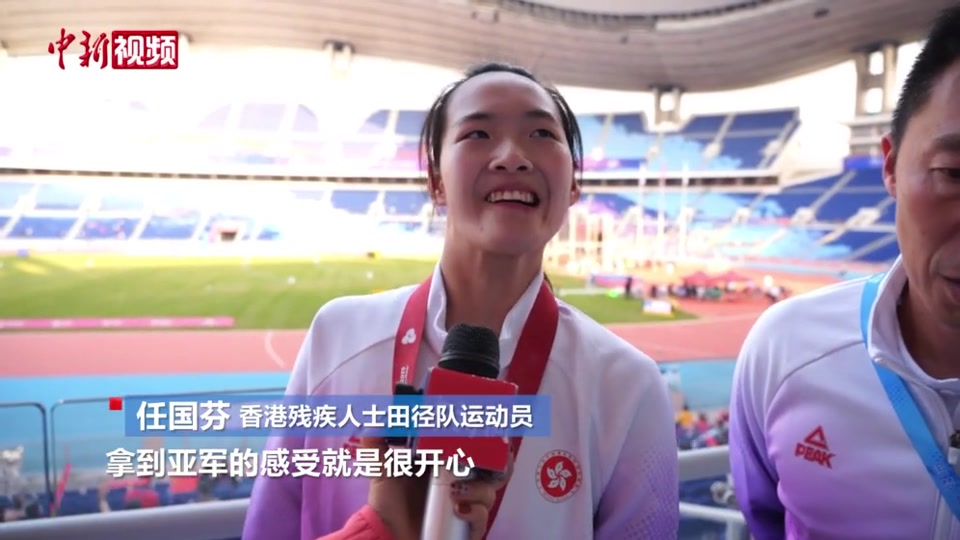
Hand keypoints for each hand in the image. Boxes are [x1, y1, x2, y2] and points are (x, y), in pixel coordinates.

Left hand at [363, 438, 513, 539]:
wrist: (386, 533)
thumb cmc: (387, 500)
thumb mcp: (382, 466)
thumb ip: (378, 440)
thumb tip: (378, 418)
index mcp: (447, 464)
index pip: (475, 449)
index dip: (485, 442)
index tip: (484, 431)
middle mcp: (461, 483)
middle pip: (492, 470)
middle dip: (497, 463)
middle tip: (483, 458)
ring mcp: (466, 505)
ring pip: (489, 492)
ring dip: (478, 489)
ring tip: (454, 490)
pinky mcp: (466, 527)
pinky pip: (482, 518)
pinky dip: (475, 512)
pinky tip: (458, 508)